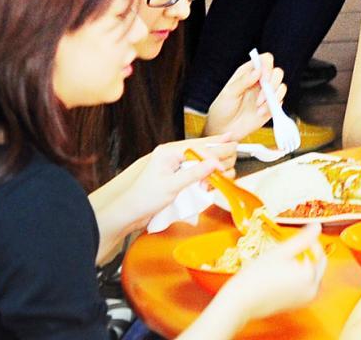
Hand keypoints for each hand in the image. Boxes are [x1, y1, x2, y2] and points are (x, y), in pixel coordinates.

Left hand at [117, 138, 236, 224]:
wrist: (130, 213)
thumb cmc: (144, 198)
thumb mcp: (170, 186)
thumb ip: (194, 173)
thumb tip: (215, 163)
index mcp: (169, 152)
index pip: (199, 147)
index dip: (214, 156)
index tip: (223, 168)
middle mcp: (174, 155)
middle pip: (204, 149)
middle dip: (219, 155)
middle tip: (231, 157)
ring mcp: (177, 166)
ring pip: (204, 160)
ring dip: (215, 167)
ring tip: (218, 176)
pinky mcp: (180, 176)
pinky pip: (199, 171)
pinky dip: (209, 175)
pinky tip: (213, 179)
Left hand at [205, 53, 285, 140]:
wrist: (223, 130)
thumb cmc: (222, 110)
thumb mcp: (228, 94)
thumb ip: (243, 81)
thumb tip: (258, 70)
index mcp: (248, 73)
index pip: (265, 60)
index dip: (267, 66)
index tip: (263, 79)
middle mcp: (259, 81)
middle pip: (277, 72)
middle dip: (272, 84)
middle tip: (261, 97)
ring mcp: (266, 94)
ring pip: (281, 86)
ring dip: (272, 97)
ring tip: (258, 107)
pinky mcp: (270, 106)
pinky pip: (280, 101)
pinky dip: (273, 107)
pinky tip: (260, 112)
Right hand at [217, 223, 326, 322]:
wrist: (240, 301)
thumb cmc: (257, 276)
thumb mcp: (281, 251)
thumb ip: (302, 238)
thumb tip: (317, 225)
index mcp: (310, 277)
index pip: (320, 253)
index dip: (310, 242)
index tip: (296, 237)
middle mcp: (311, 291)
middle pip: (317, 265)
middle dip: (307, 254)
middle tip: (289, 249)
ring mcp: (303, 300)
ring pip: (310, 275)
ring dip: (302, 265)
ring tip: (283, 261)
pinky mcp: (295, 305)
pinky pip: (303, 286)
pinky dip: (297, 277)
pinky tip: (281, 273)